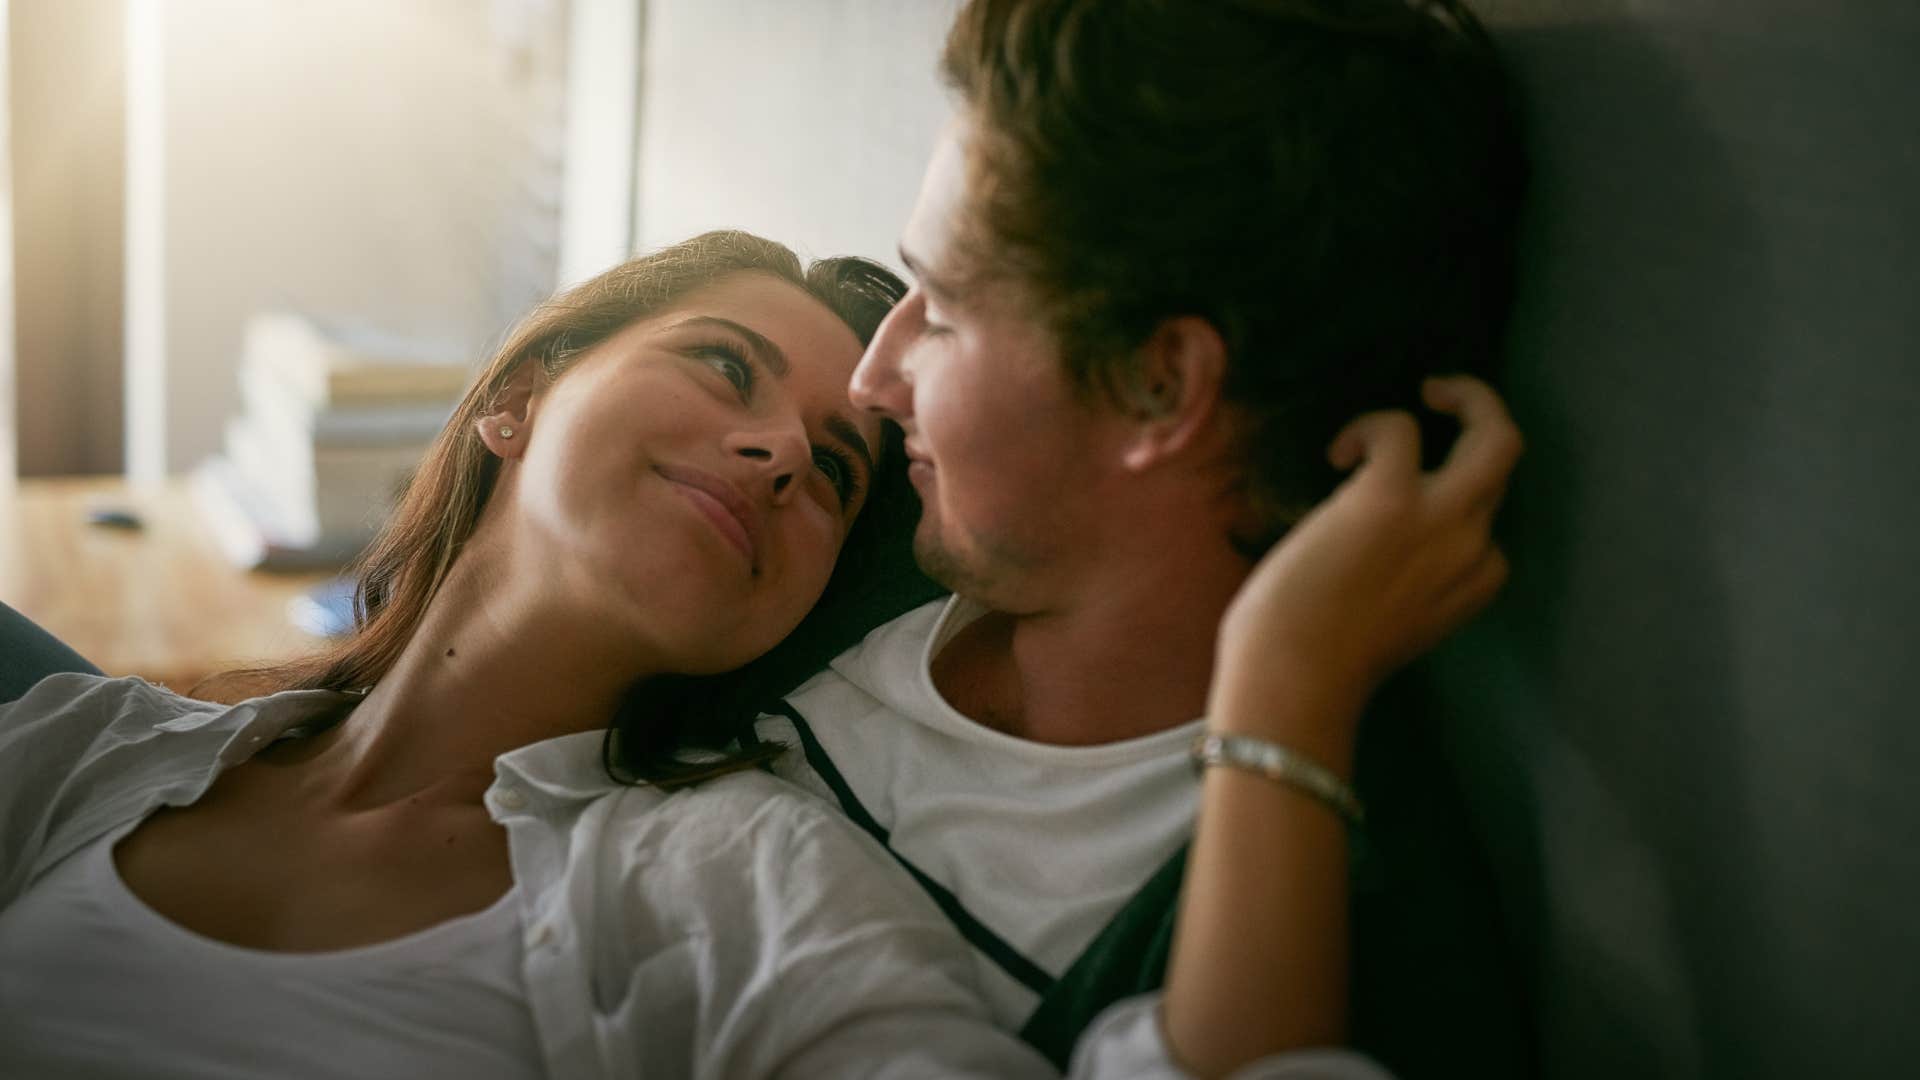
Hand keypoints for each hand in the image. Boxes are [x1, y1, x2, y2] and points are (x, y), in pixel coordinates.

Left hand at [1210, 376, 1521, 751]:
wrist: (1295, 678)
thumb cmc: (1316, 663)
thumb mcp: (1388, 627)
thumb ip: (1404, 585)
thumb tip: (1368, 550)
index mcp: (1473, 587)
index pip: (1489, 530)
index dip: (1451, 505)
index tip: (1408, 507)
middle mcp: (1471, 548)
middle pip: (1508, 462)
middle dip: (1486, 415)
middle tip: (1444, 395)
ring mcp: (1439, 519)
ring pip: (1494, 436)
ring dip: (1462, 397)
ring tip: (1415, 400)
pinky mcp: (1390, 496)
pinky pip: (1398, 429)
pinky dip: (1368, 428)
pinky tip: (1337, 454)